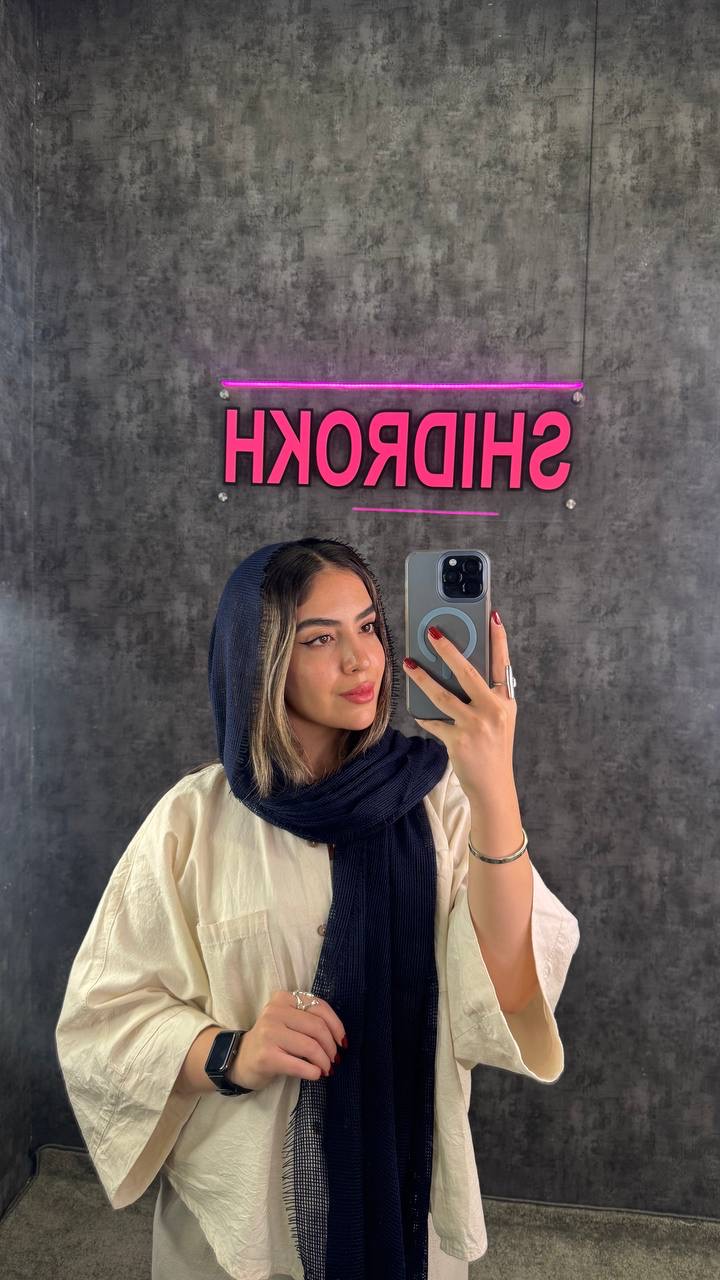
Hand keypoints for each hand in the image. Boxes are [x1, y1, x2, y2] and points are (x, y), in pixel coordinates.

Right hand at [228, 990, 346, 1089]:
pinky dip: (313, 1072)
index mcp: (283, 998)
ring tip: (327, 1069)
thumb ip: (309, 1020)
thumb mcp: (288, 1021)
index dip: (336, 1026)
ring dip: (324, 1061)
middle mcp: (275, 1012)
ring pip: (310, 1046)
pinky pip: (298, 1064)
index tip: (342, 1042)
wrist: (240, 1059)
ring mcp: (269, 1033)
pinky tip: (316, 1074)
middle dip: (331, 1046)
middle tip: (335, 1059)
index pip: (319, 1007)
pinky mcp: (266, 1056)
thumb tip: (340, 1038)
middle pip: (317, 1027)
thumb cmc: (271, 1041)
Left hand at [403, 612, 516, 805]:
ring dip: (423, 677)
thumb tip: (459, 669)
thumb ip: (487, 696)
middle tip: (432, 632)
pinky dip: (423, 715)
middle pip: (467, 672)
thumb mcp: (500, 718)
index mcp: (505, 701)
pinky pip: (434, 721)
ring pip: (442, 694)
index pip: (502, 663)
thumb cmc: (494, 747)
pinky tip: (416, 708)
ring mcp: (476, 725)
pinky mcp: (458, 740)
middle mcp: (493, 710)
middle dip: (448, 649)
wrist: (493, 785)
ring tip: (409, 663)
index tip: (492, 616)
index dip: (498, 639)